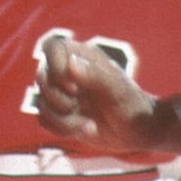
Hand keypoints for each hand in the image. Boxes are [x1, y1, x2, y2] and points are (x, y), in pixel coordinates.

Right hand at [35, 34, 156, 154]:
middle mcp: (68, 73)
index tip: (73, 87)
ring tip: (89, 126)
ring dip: (63, 119)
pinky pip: (44, 120)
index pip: (52, 48)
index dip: (55, 66)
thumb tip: (69, 64)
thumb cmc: (131, 104)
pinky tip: (83, 130)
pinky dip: (61, 129)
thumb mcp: (118, 89)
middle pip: (42, 78)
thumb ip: (94, 75)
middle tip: (79, 107)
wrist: (139, 132)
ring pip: (41, 103)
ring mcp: (63, 95)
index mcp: (81, 57)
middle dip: (59, 99)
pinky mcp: (61, 115)